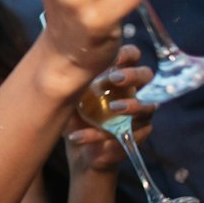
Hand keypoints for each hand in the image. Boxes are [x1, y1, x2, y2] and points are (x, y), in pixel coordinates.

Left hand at [65, 44, 153, 171]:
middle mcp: (133, 92)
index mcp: (119, 77)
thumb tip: (57, 68)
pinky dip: (98, 136)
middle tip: (114, 78)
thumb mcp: (70, 97)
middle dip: (133, 75)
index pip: (133, 56)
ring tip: (113, 107)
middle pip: (146, 76)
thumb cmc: (76, 114)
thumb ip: (70, 83)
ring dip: (130, 106)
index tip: (112, 56)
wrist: (79, 149)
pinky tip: (78, 137)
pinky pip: (124, 136)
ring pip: (146, 108)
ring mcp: (138, 116)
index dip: (127, 53)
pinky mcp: (134, 138)